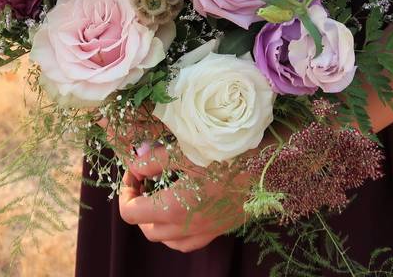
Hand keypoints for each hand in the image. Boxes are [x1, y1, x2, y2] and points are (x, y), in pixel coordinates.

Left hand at [118, 144, 248, 252]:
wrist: (268, 166)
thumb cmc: (225, 154)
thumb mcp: (184, 151)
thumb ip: (152, 161)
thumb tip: (135, 165)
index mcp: (173, 207)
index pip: (130, 212)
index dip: (124, 190)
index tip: (133, 172)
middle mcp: (186, 226)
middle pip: (145, 227)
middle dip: (136, 205)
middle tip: (142, 182)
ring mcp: (203, 232)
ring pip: (164, 239)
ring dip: (154, 221)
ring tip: (158, 197)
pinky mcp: (218, 230)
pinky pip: (186, 242)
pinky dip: (174, 232)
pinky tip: (179, 212)